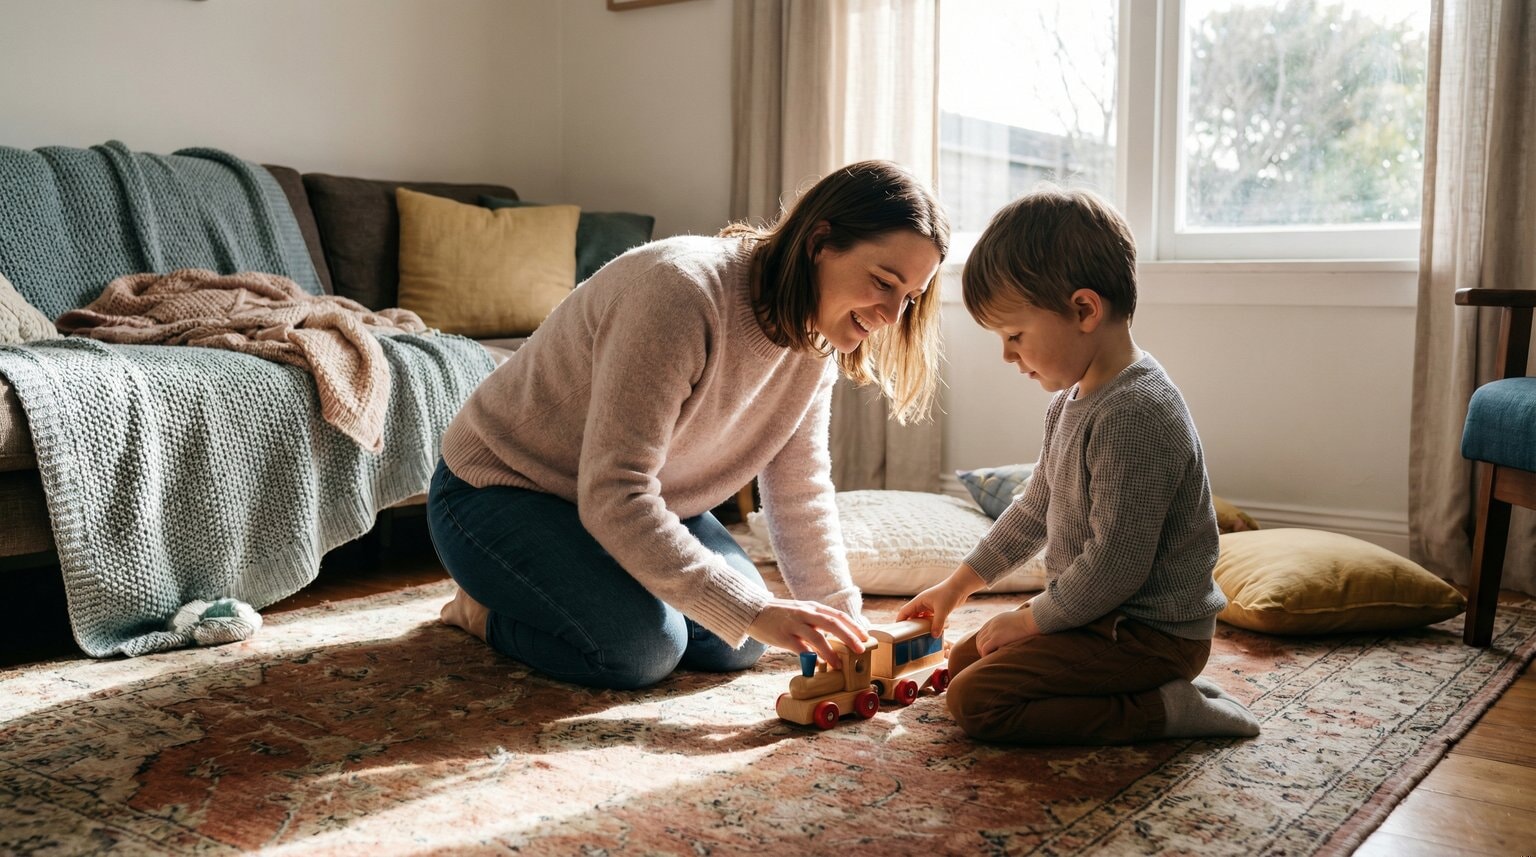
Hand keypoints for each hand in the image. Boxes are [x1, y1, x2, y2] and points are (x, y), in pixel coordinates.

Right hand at [747, 598, 866, 668]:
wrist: (754, 610)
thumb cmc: (780, 615)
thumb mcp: (801, 611)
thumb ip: (817, 621)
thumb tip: (837, 636)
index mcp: (812, 607)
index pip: (838, 615)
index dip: (853, 626)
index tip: (865, 637)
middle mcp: (806, 613)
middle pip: (832, 623)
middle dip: (849, 637)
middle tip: (861, 649)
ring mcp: (794, 624)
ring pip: (817, 636)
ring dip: (831, 651)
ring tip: (839, 664)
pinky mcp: (783, 635)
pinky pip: (800, 648)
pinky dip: (810, 657)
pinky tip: (816, 666)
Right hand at [897, 564, 986, 637]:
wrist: (961, 586)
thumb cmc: (949, 594)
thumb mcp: (943, 610)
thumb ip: (938, 624)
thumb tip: (934, 636)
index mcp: (918, 601)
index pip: (904, 612)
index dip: (900, 621)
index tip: (898, 632)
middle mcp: (922, 603)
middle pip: (911, 616)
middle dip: (910, 626)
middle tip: (908, 637)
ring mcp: (929, 606)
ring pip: (921, 618)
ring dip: (920, 626)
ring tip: (919, 637)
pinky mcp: (936, 609)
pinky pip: (929, 618)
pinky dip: (929, 625)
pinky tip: (932, 632)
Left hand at [975, 606, 1038, 656]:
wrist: (1033, 619)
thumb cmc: (1031, 621)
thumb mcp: (1018, 620)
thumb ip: (1012, 625)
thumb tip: (1018, 632)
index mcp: (997, 620)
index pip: (983, 631)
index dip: (983, 641)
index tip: (988, 649)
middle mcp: (992, 624)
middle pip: (980, 638)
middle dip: (981, 648)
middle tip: (987, 656)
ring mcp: (993, 631)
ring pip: (980, 644)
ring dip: (983, 653)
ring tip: (989, 660)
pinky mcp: (997, 638)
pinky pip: (985, 648)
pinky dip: (985, 655)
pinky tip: (991, 659)